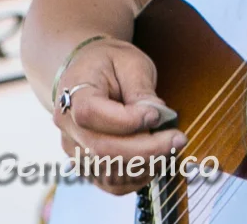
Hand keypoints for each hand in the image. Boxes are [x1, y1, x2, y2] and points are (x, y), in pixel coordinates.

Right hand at [53, 38, 183, 195]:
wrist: (87, 73)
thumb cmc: (110, 64)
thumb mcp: (129, 62)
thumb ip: (140, 89)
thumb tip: (156, 116)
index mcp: (73, 94)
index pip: (91, 114)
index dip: (126, 120)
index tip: (157, 114)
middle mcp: (68, 127)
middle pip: (102, 150)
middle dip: (146, 150)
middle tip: (178, 139)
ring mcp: (75, 151)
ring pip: (109, 172)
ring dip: (146, 164)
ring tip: (171, 146)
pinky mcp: (88, 166)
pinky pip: (112, 183)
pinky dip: (138, 177)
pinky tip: (157, 160)